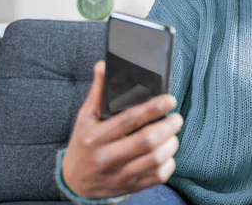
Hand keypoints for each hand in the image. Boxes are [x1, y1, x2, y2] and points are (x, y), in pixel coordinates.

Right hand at [61, 61, 182, 198]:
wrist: (74, 182)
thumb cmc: (84, 144)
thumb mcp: (85, 117)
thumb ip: (98, 92)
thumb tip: (103, 65)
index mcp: (95, 137)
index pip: (129, 120)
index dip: (153, 108)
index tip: (170, 100)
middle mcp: (106, 157)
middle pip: (147, 141)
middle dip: (168, 126)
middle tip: (176, 118)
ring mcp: (119, 175)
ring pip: (155, 159)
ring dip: (171, 144)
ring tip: (173, 133)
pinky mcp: (130, 187)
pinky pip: (157, 176)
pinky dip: (169, 163)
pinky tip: (168, 153)